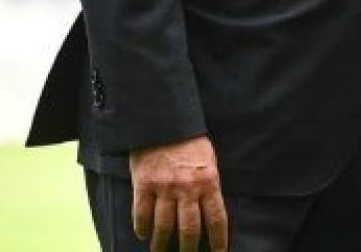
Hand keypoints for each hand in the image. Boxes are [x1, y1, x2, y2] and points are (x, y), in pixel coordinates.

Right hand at [130, 134, 228, 251]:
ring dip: (162, 243)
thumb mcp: (209, 161)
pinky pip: (142, 214)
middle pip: (189, 229)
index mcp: (208, 182)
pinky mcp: (144, 184)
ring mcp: (164, 187)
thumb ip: (209, 185)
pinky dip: (142, 228)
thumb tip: (210, 210)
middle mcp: (187, 188)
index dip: (218, 240)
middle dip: (188, 248)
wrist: (164, 121)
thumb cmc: (189, 141)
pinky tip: (143, 234)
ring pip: (164, 226)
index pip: (216, 219)